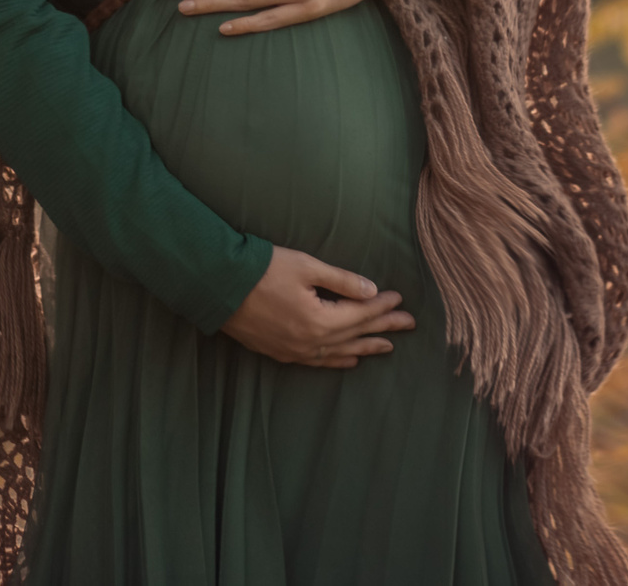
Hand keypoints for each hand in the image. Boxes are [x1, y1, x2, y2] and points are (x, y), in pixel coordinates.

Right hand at [220, 247, 415, 367]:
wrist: (219, 286)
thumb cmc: (262, 269)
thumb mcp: (306, 266)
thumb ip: (341, 280)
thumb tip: (372, 291)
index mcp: (320, 320)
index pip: (360, 313)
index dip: (382, 306)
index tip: (400, 299)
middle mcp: (310, 342)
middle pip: (355, 335)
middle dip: (383, 328)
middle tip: (408, 324)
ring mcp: (294, 351)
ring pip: (339, 352)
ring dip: (365, 347)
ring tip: (387, 347)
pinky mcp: (280, 352)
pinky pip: (318, 361)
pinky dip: (337, 360)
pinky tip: (349, 360)